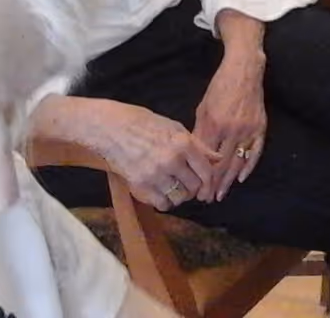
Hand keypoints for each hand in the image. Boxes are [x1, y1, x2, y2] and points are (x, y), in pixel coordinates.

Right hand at [84, 100, 225, 210]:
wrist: (111, 129)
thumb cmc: (145, 124)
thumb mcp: (176, 128)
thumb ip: (198, 146)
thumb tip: (218, 159)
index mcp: (183, 144)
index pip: (206, 171)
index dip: (210, 183)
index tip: (208, 189)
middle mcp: (172, 160)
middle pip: (194, 186)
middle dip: (195, 189)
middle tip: (189, 187)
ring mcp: (155, 174)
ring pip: (179, 197)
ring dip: (180, 196)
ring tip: (175, 189)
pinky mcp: (140, 185)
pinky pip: (161, 203)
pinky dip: (164, 202)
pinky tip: (162, 193)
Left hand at [193, 50, 267, 200]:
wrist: (244, 72)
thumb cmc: (219, 88)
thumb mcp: (203, 109)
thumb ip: (200, 133)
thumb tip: (194, 157)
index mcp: (215, 125)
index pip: (207, 159)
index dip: (202, 177)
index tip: (196, 190)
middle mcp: (232, 130)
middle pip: (222, 165)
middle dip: (214, 184)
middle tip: (207, 199)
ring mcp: (248, 130)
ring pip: (238, 162)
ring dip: (229, 180)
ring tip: (221, 194)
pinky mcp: (261, 127)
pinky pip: (255, 151)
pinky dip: (249, 166)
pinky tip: (242, 178)